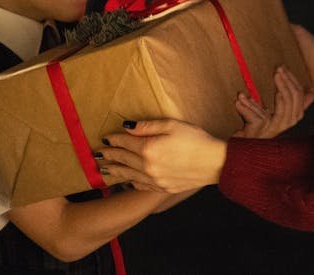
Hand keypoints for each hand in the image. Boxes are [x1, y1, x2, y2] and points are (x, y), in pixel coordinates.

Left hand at [96, 119, 226, 192]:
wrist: (215, 163)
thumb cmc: (197, 140)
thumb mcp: (173, 125)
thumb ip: (149, 126)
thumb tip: (128, 126)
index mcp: (149, 148)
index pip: (125, 142)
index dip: (114, 139)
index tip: (106, 137)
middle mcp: (147, 166)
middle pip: (124, 159)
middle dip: (110, 155)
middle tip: (98, 154)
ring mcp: (154, 180)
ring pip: (128, 175)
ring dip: (115, 171)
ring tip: (104, 169)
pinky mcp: (162, 188)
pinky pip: (140, 186)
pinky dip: (130, 182)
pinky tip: (126, 181)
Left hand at [233, 66, 313, 137]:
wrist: (248, 143)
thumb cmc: (263, 125)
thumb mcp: (280, 112)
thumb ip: (295, 104)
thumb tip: (313, 95)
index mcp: (294, 116)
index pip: (298, 95)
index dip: (292, 81)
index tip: (283, 69)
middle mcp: (287, 123)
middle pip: (292, 100)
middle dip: (286, 83)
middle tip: (278, 70)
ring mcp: (274, 128)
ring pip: (281, 109)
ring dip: (277, 91)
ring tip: (274, 77)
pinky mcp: (260, 132)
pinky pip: (257, 118)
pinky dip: (248, 108)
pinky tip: (240, 98)